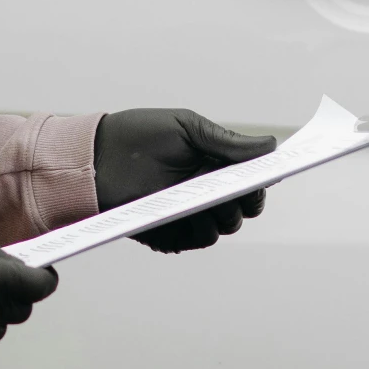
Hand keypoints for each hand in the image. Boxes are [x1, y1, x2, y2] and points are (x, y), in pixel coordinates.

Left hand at [93, 108, 276, 253]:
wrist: (98, 156)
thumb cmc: (140, 135)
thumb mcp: (188, 128)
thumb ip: (227, 142)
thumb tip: (271, 146)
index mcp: (214, 166)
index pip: (250, 182)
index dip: (260, 182)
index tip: (265, 177)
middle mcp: (205, 193)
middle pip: (244, 209)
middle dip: (245, 201)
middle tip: (234, 191)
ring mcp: (188, 215)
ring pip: (225, 227)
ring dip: (222, 216)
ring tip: (205, 200)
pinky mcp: (170, 234)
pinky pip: (197, 239)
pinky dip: (199, 229)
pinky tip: (187, 214)